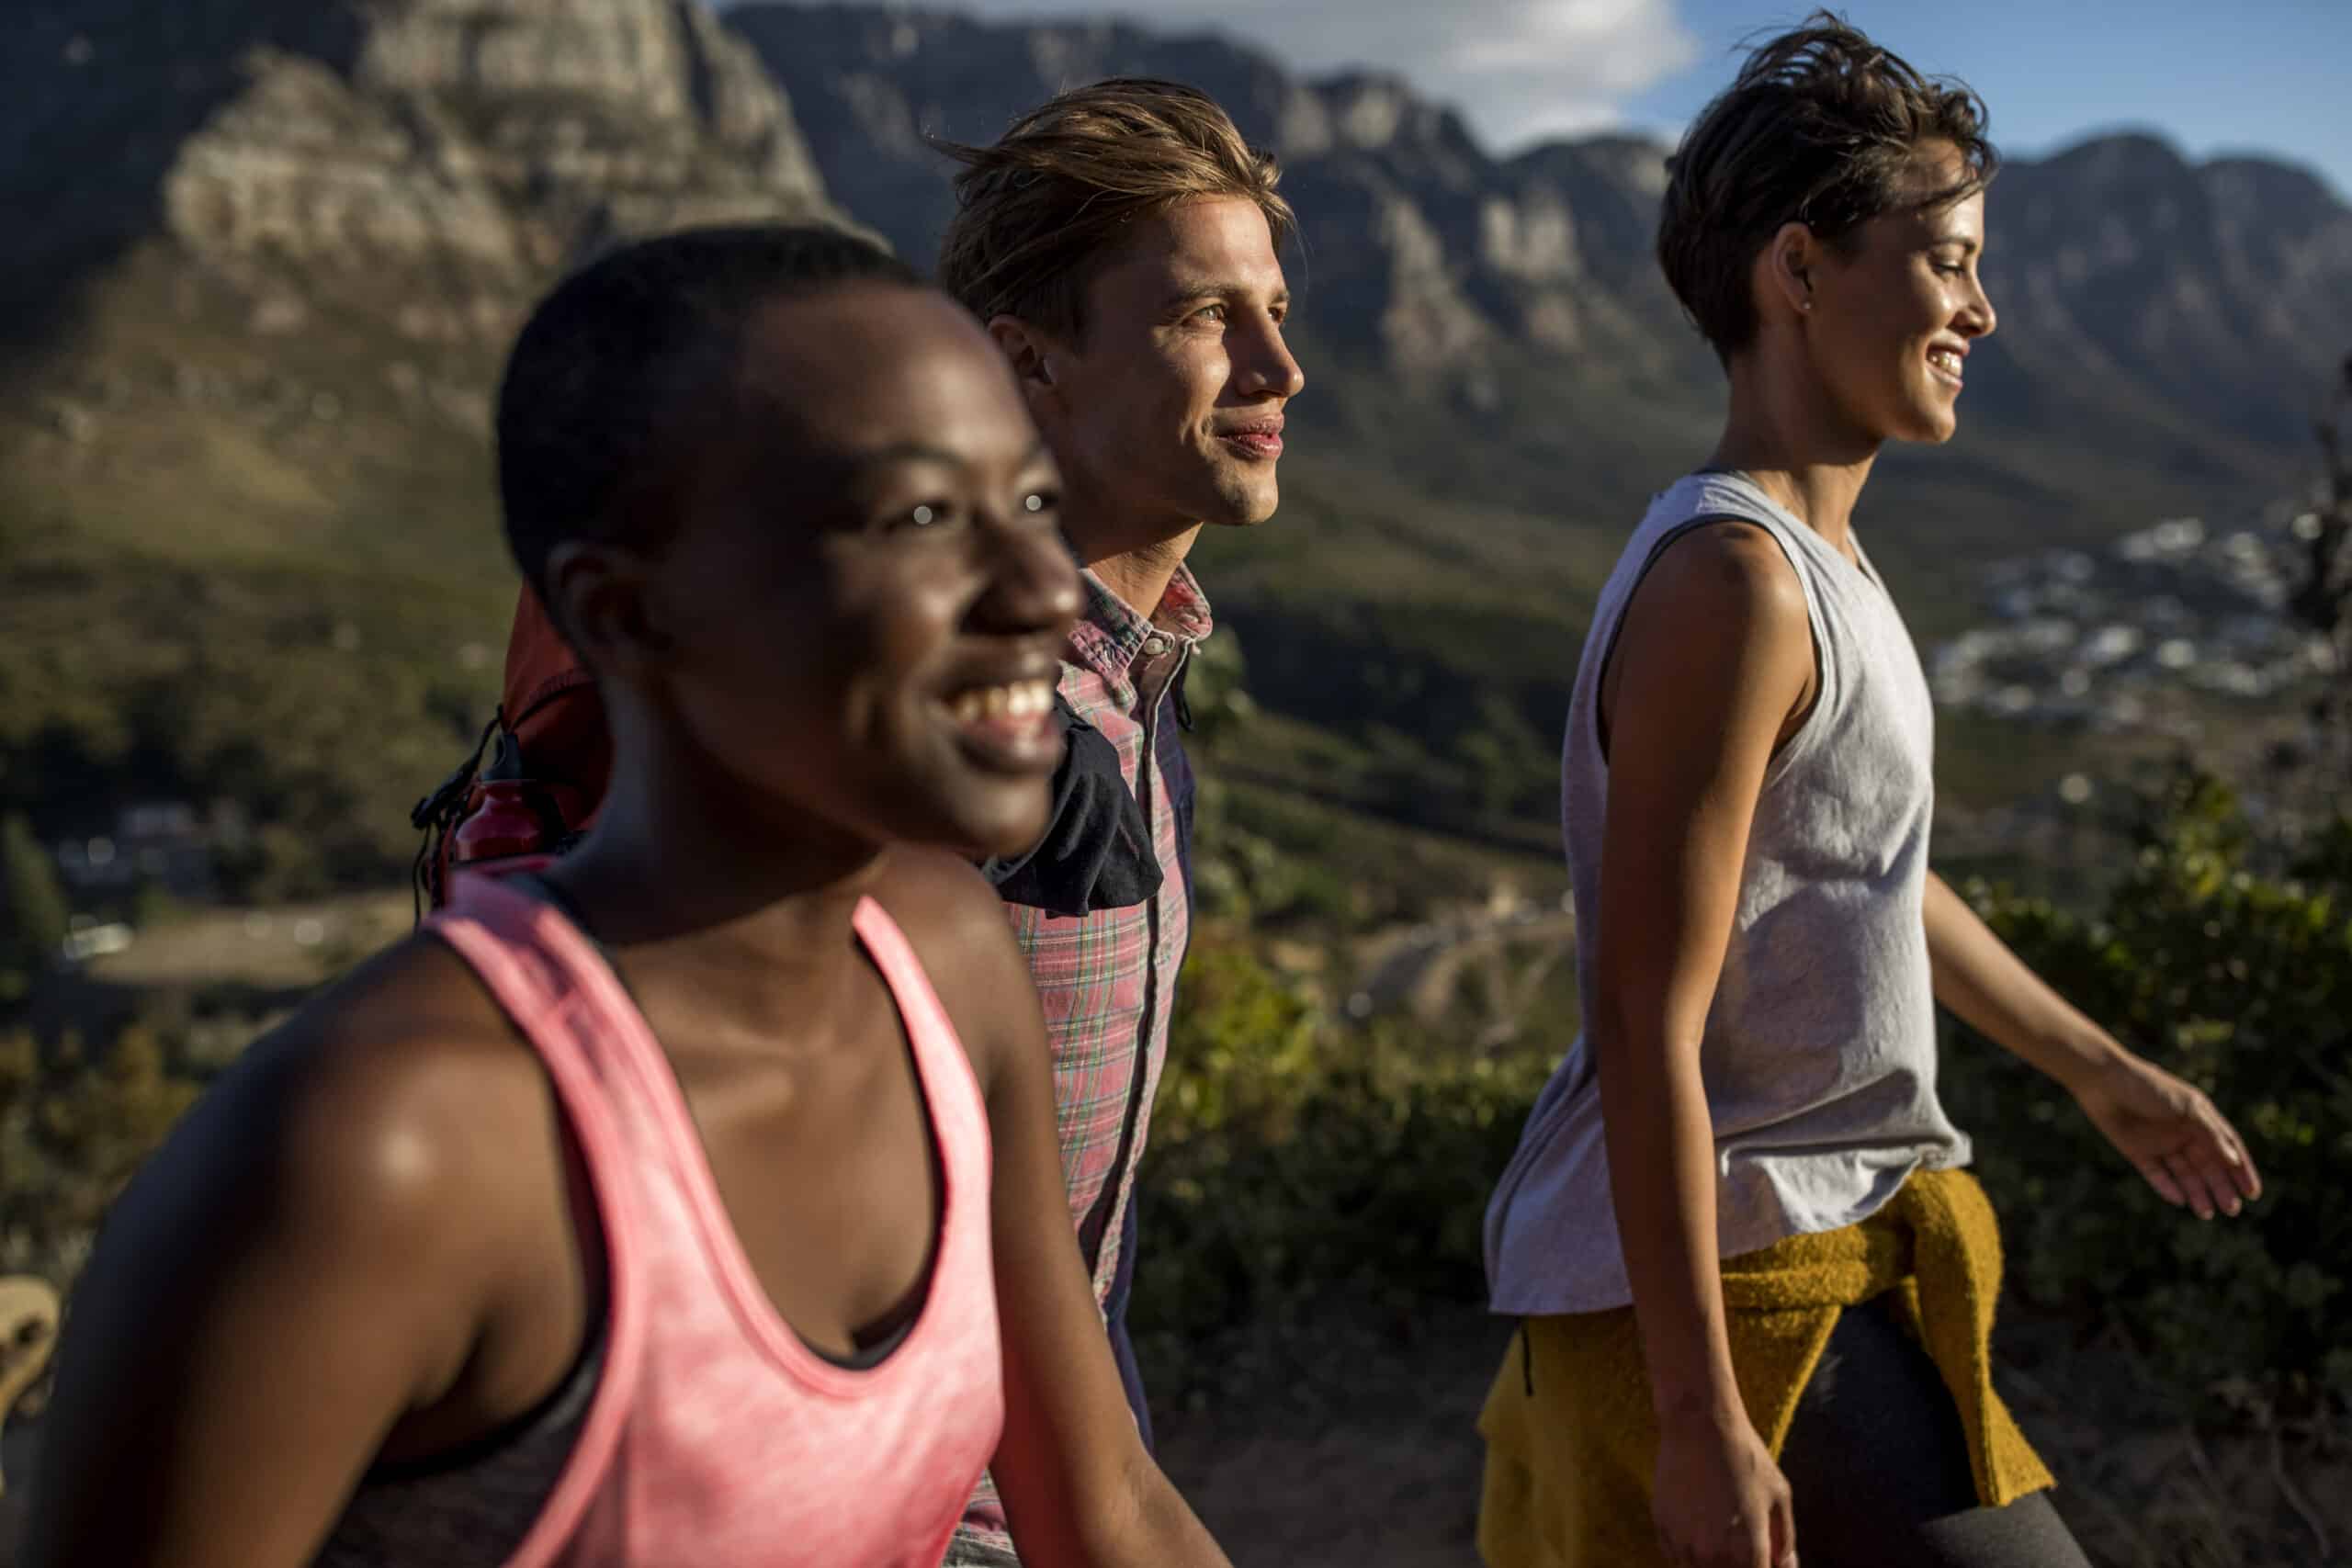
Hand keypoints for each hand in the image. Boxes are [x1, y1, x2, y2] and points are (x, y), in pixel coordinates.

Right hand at [1652, 1406, 1797, 1567]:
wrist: (1699, 1424)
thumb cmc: (1745, 1455)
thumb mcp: (1779, 1494)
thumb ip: (1785, 1537)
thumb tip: (1784, 1565)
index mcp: (1749, 1547)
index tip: (1759, 1560)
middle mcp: (1714, 1551)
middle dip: (1734, 1566)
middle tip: (1737, 1545)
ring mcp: (1684, 1541)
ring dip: (1708, 1563)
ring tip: (1716, 1540)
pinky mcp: (1662, 1526)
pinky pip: (1675, 1557)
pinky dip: (1686, 1554)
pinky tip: (1696, 1532)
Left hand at [2072, 1050, 2262, 1219]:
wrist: (2102, 1080)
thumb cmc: (2148, 1087)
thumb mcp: (2185, 1107)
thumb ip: (2209, 1133)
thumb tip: (2233, 1160)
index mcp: (2200, 1119)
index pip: (2228, 1149)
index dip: (2241, 1171)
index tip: (2252, 1193)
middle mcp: (2182, 1133)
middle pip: (2208, 1167)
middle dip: (2221, 1188)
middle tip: (2232, 1210)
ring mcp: (2160, 1144)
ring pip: (2184, 1175)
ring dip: (2198, 1193)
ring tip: (2209, 1213)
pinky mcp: (2137, 1152)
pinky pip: (2157, 1175)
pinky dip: (2168, 1188)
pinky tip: (2180, 1201)